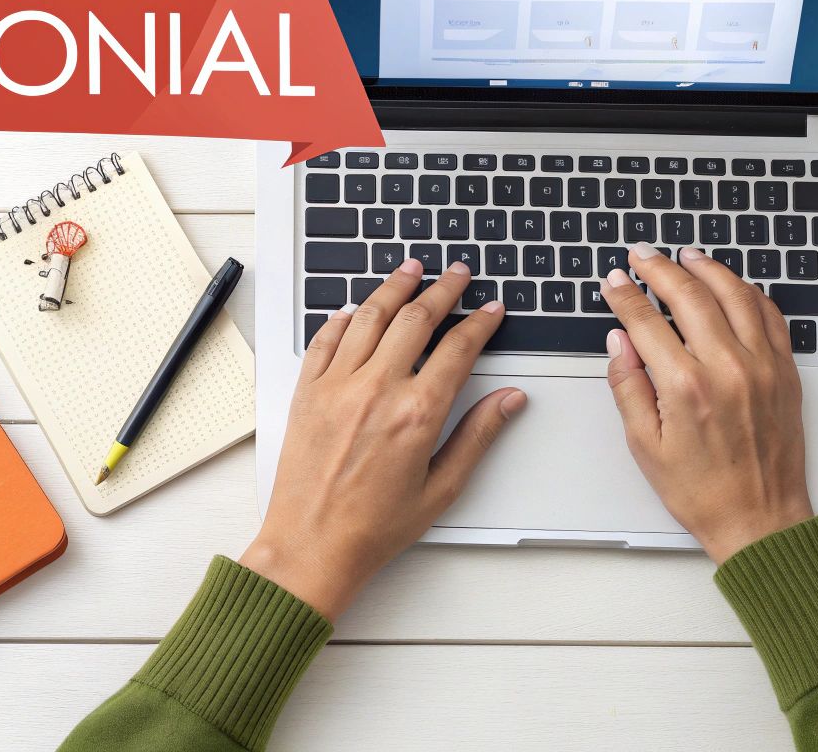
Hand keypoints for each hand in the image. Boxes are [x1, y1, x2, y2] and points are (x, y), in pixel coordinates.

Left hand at [240, 258, 524, 620]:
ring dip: (394, 287)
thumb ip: (478, 435)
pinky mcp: (306, 391)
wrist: (310, 546)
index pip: (458, 348)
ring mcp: (337, 386)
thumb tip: (510, 400)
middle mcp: (376, 390)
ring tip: (411, 270)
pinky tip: (355, 308)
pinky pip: (326, 338)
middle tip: (457, 274)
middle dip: (442, 289)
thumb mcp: (442, 488)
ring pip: (370, 316)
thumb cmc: (373, 528)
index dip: (480, 322)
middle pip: (416, 319)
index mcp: (417, 413)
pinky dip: (343, 317)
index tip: (491, 309)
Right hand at [601, 242, 812, 563]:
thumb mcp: (645, 446)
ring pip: (734, 294)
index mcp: (686, 387)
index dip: (625, 295)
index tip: (614, 281)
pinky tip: (731, 284)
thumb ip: (628, 386)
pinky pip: (769, 314)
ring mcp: (762, 365)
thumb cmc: (703, 492)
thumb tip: (619, 342)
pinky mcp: (785, 371)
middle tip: (642, 255)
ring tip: (686, 256)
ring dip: (707, 268)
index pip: (646, 321)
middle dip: (660, 268)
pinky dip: (748, 291)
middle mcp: (727, 368)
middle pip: (689, 294)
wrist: (761, 520)